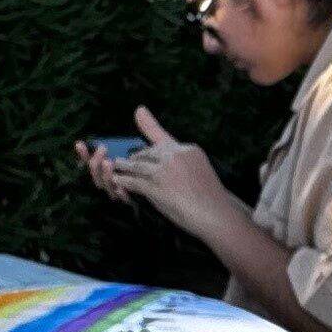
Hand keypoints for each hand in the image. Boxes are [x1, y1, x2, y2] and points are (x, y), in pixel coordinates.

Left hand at [90, 108, 235, 233]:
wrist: (216, 214)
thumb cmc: (210, 196)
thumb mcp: (200, 169)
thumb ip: (183, 158)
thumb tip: (165, 155)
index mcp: (188, 149)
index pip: (162, 143)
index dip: (148, 139)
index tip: (138, 117)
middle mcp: (176, 155)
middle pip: (148, 153)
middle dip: (135, 157)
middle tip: (123, 159)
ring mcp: (166, 171)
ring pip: (137, 165)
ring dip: (123, 166)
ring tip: (115, 165)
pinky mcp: (157, 187)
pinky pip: (134, 181)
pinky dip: (123, 181)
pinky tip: (116, 181)